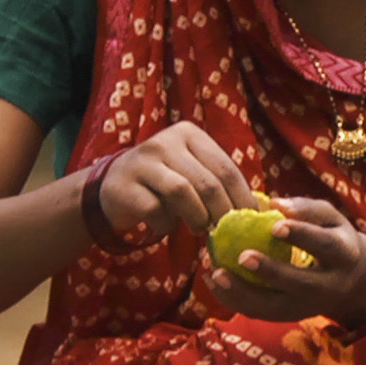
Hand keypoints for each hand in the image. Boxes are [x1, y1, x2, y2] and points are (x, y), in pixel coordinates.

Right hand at [95, 121, 256, 237]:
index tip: (252, 219)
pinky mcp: (123, 186)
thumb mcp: (191, 172)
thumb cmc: (163, 181)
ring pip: (182, 193)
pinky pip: (154, 209)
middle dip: (223, 212)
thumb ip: (217, 182)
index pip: (226, 167)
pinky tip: (166, 227)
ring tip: (201, 229)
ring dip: (197, 217)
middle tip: (226, 230)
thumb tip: (254, 210)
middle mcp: (165, 142)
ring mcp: (142, 162)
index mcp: (189, 134)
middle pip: (207, 182)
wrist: (110, 187)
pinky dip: (166, 224)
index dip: (242, 196)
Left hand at [207, 197, 365, 324]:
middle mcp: (328, 286)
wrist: (349, 279)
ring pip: (274, 307)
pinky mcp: (288, 317)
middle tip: (242, 256)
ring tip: (216, 274)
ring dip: (243, 293)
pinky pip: (258, 314)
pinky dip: (233, 300)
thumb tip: (275, 205)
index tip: (274, 225)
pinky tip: (214, 282)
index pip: (325, 245)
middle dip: (270, 271)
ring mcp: (307, 306)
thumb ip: (306, 209)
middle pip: (300, 283)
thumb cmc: (332, 237)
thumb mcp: (330, 218)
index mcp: (343, 255)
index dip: (301, 236)